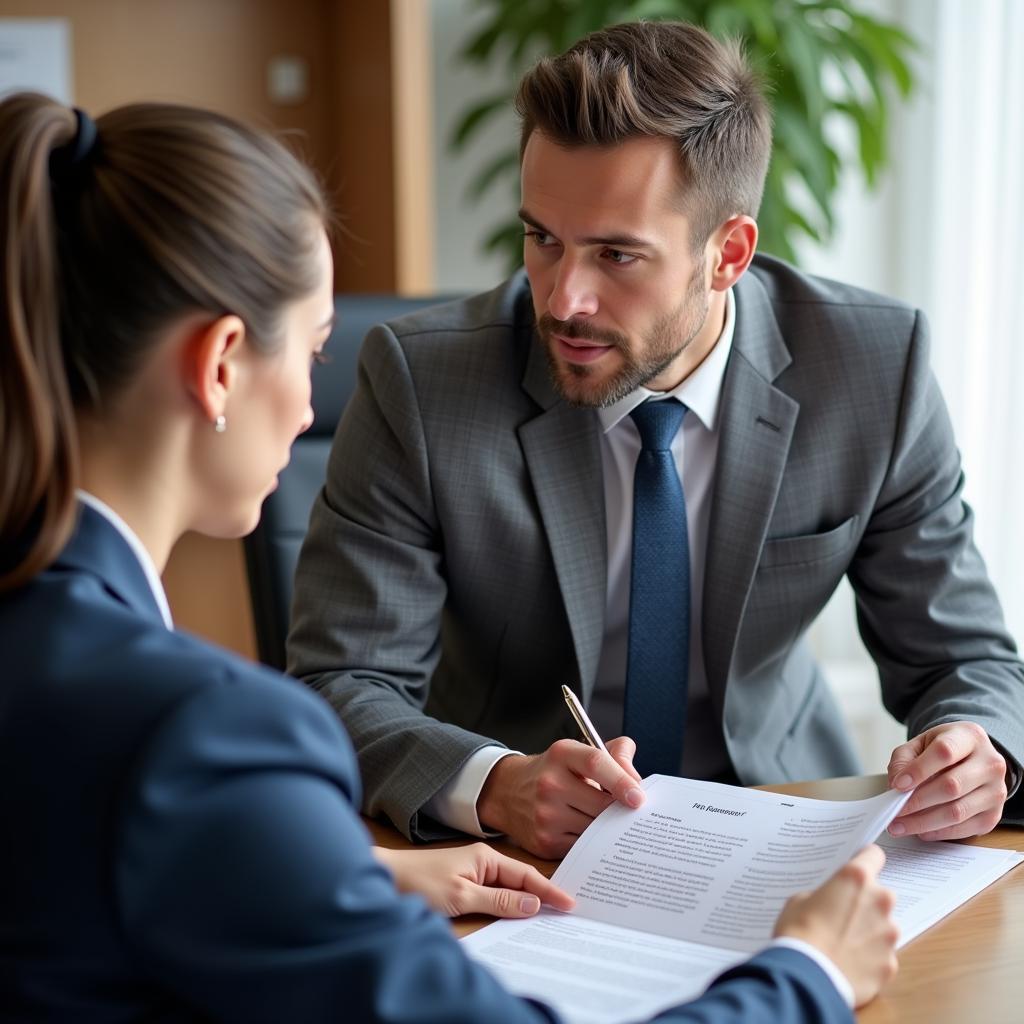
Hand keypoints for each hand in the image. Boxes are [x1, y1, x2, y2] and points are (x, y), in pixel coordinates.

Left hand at [373, 843, 574, 918]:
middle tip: (568, 911)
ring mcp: (474, 872)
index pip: (526, 874)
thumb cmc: (420, 882)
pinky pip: (495, 895)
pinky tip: (517, 914)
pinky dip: (509, 905)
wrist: (385, 878)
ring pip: (509, 889)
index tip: (570, 904)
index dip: (550, 890)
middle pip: (521, 881)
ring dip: (527, 901)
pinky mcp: (464, 884)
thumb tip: (533, 903)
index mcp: (486, 857)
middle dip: (544, 895)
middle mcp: (483, 861)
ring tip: (551, 915)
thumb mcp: (462, 895)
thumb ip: (499, 900)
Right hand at [476, 738, 644, 857]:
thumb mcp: (578, 752)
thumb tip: (637, 781)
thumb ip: (614, 754)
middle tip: (633, 814)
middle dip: (620, 812)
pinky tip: (597, 837)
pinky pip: (583, 848)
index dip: (621, 780)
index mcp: (562, 754)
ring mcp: (545, 815)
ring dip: (609, 830)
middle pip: (600, 805)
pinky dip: (594, 845)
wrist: (508, 792)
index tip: (639, 798)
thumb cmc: (554, 771)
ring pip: (594, 830)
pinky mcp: (545, 841)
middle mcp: (550, 783)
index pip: (596, 763)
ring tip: (614, 824)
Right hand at [774, 844, 897, 1007]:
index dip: (866, 859)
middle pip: (879, 895)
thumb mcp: (800, 901)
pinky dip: (870, 958)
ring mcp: (889, 935)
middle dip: (865, 904)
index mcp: (856, 879)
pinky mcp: (891, 964)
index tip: (861, 864)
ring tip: (842, 945)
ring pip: (883, 927)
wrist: (807, 977)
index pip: (873, 855)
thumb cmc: (799, 932)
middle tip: (842, 916)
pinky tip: (849, 964)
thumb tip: (831, 905)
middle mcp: (880, 902)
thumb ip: (824, 896)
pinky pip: (882, 955)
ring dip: (869, 932)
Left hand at [886, 722, 1006, 840]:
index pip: (944, 752)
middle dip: (917, 801)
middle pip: (951, 785)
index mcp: (969, 737)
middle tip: (894, 811)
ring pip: (958, 811)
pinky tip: (921, 831)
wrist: (972, 758)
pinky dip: (939, 832)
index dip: (919, 770)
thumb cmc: (943, 749)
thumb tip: (896, 786)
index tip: (897, 785)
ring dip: (924, 822)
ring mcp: (996, 790)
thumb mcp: (920, 744)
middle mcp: (990, 763)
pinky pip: (965, 829)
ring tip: (900, 825)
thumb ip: (904, 760)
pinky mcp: (994, 814)